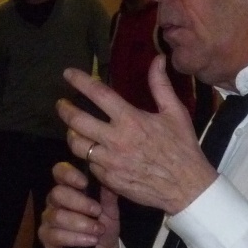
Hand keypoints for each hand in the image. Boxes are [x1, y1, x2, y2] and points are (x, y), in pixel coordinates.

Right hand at [39, 162, 122, 247]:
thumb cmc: (104, 227)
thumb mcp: (111, 210)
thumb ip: (107, 194)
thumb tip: (107, 177)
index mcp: (69, 188)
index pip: (60, 172)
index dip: (69, 174)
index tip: (85, 183)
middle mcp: (55, 201)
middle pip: (57, 193)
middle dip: (80, 203)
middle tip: (97, 212)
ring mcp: (48, 219)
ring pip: (57, 216)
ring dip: (81, 224)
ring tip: (98, 231)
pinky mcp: (46, 237)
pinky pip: (56, 235)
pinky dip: (76, 238)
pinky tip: (89, 241)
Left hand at [57, 59, 214, 214]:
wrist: (186, 188)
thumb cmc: (182, 148)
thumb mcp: (175, 113)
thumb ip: (161, 85)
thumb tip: (157, 60)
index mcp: (130, 120)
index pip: (98, 95)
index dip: (80, 81)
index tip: (68, 73)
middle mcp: (115, 140)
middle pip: (77, 121)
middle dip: (64, 110)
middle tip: (61, 104)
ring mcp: (109, 162)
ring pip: (77, 145)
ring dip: (72, 135)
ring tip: (74, 129)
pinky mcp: (108, 180)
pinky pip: (90, 165)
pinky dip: (90, 157)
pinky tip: (94, 153)